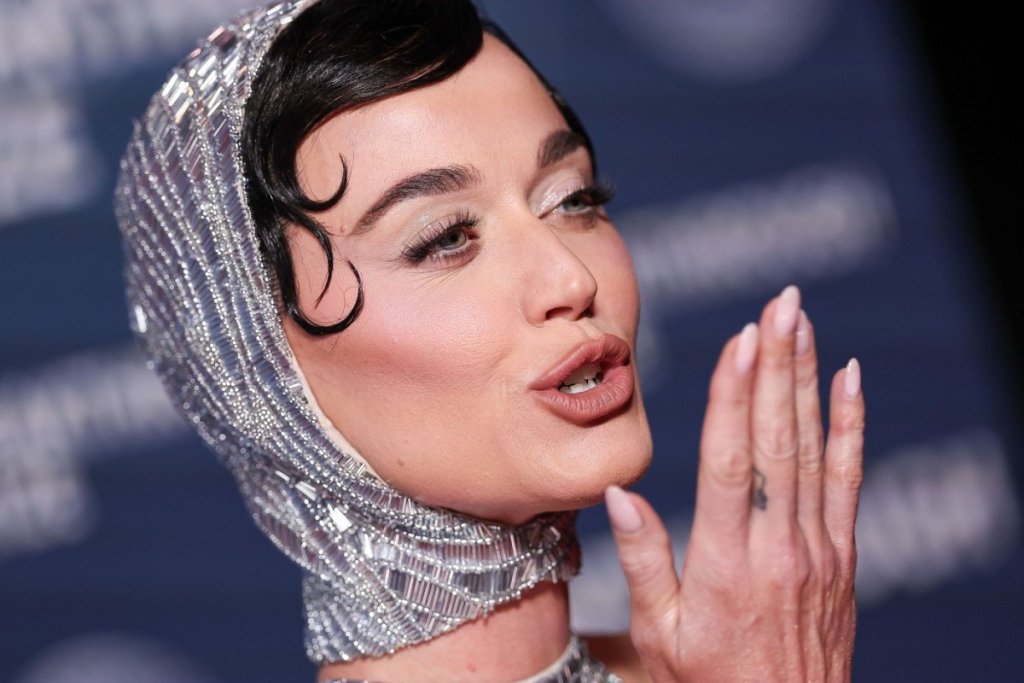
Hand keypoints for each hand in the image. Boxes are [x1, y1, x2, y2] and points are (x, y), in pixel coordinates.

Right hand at [607, 285, 863, 682]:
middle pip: (775, 439)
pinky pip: (848, 478)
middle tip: (777, 305)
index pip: (729, 462)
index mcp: (725, 562)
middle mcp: (777, 545)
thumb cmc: (711, 682)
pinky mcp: (843, 554)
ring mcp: (817, 547)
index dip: (734, 397)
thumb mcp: (659, 635)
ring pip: (811, 447)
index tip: (739, 341)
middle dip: (776, 364)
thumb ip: (644, 562)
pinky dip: (850, 425)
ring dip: (807, 378)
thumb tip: (619, 493)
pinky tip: (849, 380)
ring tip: (802, 321)